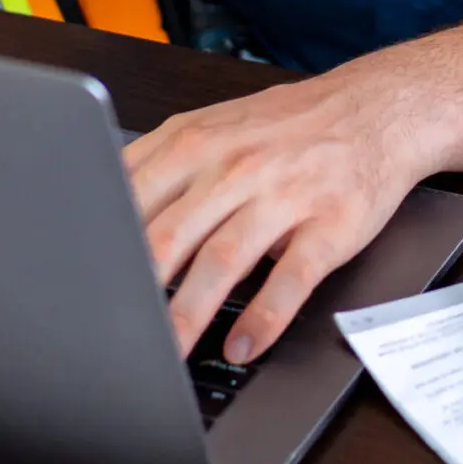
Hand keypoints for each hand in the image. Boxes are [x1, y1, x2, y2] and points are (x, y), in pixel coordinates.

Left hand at [126, 63, 441, 364]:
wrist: (380, 108)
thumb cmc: (290, 126)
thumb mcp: (215, 125)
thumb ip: (160, 165)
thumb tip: (100, 214)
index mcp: (198, 141)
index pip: (132, 199)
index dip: (102, 248)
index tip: (83, 288)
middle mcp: (236, 166)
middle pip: (169, 237)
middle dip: (135, 294)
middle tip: (112, 336)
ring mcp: (285, 195)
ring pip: (223, 260)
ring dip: (190, 314)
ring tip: (168, 355)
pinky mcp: (330, 224)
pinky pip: (291, 278)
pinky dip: (265, 317)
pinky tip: (244, 345)